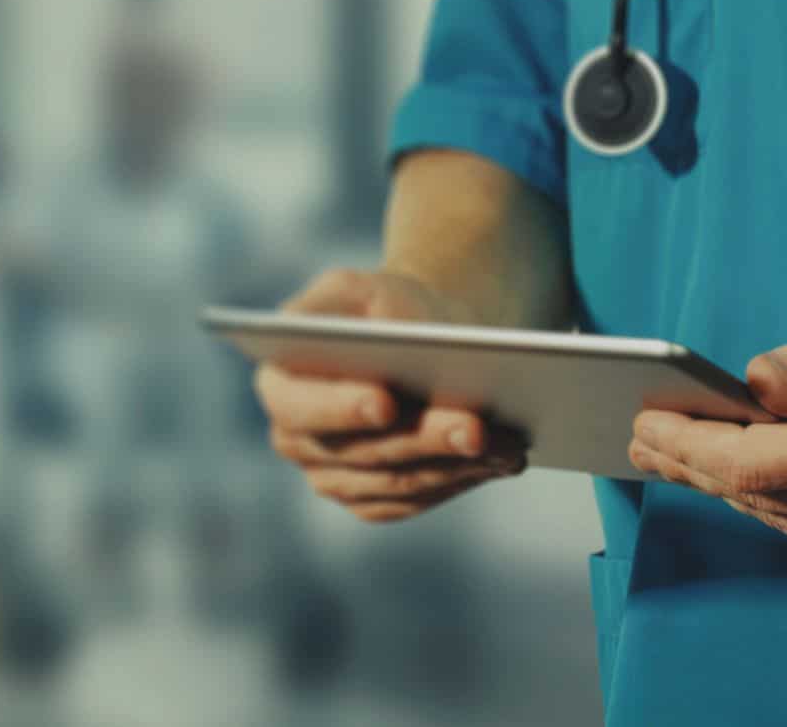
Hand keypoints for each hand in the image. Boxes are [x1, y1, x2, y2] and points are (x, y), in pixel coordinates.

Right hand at [257, 267, 526, 523]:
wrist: (421, 344)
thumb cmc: (387, 308)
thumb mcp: (362, 287)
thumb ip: (344, 301)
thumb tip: (359, 339)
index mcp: (279, 384)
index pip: (301, 406)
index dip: (341, 407)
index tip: (386, 402)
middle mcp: (296, 440)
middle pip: (362, 451)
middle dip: (424, 438)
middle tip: (475, 426)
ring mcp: (332, 478)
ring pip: (398, 481)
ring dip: (456, 464)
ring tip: (507, 443)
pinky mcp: (373, 500)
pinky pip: (418, 498)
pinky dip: (462, 478)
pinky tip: (502, 460)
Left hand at [628, 301, 786, 587]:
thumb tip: (749, 384)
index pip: (749, 461)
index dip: (686, 446)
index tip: (643, 422)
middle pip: (755, 494)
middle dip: (690, 463)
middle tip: (642, 439)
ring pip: (780, 518)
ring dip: (726, 487)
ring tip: (674, 457)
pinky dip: (774, 507)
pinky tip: (741, 482)